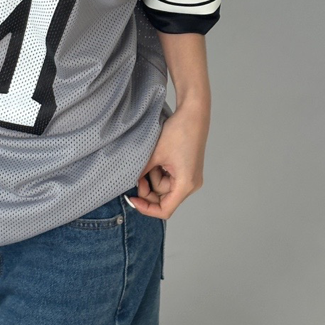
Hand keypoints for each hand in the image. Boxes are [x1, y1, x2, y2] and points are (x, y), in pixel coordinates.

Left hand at [129, 102, 209, 219]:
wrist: (193, 114)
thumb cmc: (179, 132)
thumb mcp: (155, 155)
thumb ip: (142, 173)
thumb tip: (131, 183)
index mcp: (185, 185)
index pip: (164, 210)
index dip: (146, 208)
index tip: (132, 199)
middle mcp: (191, 185)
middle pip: (164, 199)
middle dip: (148, 189)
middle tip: (137, 175)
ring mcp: (190, 177)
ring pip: (165, 188)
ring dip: (153, 177)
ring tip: (151, 160)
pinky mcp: (188, 170)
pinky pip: (169, 179)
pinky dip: (159, 172)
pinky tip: (157, 159)